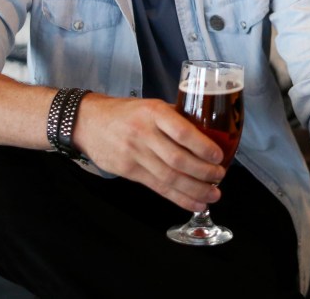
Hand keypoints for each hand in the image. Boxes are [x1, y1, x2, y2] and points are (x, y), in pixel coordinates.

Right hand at [70, 93, 225, 210]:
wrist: (89, 122)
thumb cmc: (127, 112)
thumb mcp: (151, 105)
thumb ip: (176, 116)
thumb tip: (209, 131)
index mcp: (153, 112)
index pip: (181, 131)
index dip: (202, 146)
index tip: (219, 155)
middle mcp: (144, 133)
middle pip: (177, 159)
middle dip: (203, 172)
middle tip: (220, 176)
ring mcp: (134, 154)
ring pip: (169, 177)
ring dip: (194, 189)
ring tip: (213, 195)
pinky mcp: (129, 172)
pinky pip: (157, 188)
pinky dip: (179, 197)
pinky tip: (195, 203)